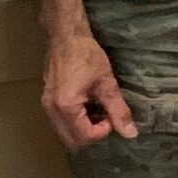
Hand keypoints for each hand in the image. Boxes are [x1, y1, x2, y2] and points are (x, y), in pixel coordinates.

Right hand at [41, 32, 136, 150]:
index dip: (103, 131)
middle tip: (104, 116)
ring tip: (96, 108)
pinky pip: (60, 122)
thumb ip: (118, 110)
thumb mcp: (107, 83)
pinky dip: (75, 121)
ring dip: (83, 128)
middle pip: (72, 141)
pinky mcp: (47, 101)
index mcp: (66, 107)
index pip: (85, 137)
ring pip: (65, 133)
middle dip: (92, 134)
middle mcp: (51, 111)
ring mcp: (46, 107)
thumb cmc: (87, 56)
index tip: (111, 114)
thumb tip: (131, 134)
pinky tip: (87, 104)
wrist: (66, 36)